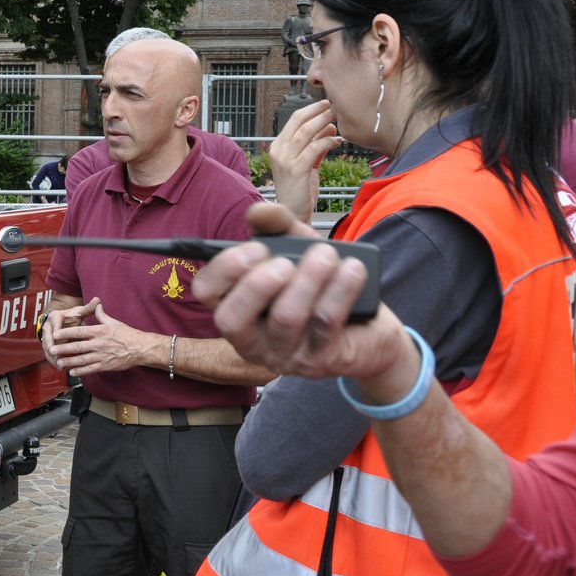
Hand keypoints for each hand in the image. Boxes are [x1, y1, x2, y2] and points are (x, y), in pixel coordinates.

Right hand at [39, 298, 96, 365]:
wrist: (63, 320)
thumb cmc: (72, 316)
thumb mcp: (80, 312)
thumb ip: (89, 307)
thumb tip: (98, 300)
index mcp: (55, 317)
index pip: (54, 325)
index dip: (55, 332)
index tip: (57, 337)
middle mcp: (48, 326)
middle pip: (48, 338)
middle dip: (51, 347)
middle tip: (56, 355)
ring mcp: (47, 337)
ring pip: (47, 348)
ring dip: (52, 357)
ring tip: (60, 364)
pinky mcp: (48, 345)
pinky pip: (50, 354)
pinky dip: (54, 361)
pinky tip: (61, 367)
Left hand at [47, 299, 146, 377]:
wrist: (141, 348)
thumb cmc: (127, 334)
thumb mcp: (113, 322)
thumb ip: (102, 315)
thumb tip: (96, 304)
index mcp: (99, 331)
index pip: (79, 332)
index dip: (66, 333)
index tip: (56, 334)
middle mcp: (99, 344)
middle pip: (77, 346)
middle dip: (63, 348)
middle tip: (52, 350)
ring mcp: (102, 356)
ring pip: (82, 359)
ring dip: (69, 361)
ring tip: (59, 362)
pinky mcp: (106, 366)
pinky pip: (91, 369)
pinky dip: (81, 371)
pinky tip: (72, 372)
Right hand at [194, 203, 412, 382]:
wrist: (370, 331)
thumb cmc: (322, 287)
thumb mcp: (298, 248)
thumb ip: (278, 226)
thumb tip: (258, 213)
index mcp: (235, 307)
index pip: (206, 292)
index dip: (224, 269)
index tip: (256, 248)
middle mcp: (249, 338)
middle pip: (230, 319)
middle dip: (256, 286)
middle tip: (284, 262)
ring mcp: (281, 355)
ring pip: (283, 319)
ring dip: (307, 280)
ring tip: (327, 255)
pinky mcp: (317, 363)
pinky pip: (324, 324)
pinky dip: (339, 290)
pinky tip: (353, 269)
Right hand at [269, 100, 340, 222]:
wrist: (292, 213)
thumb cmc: (299, 189)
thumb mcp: (307, 163)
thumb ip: (315, 145)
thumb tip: (330, 126)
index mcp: (278, 146)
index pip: (294, 119)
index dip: (312, 109)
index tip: (327, 104)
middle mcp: (278, 150)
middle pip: (299, 121)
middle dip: (319, 111)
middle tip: (336, 106)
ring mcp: (285, 160)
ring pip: (306, 132)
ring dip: (324, 122)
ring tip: (337, 118)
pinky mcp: (296, 170)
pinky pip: (314, 149)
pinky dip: (327, 141)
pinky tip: (337, 141)